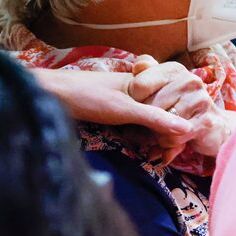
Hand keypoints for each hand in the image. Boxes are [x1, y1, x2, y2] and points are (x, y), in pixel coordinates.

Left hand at [32, 68, 193, 139]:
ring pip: (144, 120)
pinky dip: (136, 134)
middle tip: (165, 153)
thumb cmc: (85, 96)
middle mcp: (132, 89)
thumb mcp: (124, 109)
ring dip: (150, 136)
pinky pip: (131, 124)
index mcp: (140, 82)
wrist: (49, 94)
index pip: (170, 103)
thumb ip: (154, 117)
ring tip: (155, 153)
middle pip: (158, 112)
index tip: (177, 145)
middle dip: (164, 132)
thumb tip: (187, 128)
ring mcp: (120, 99)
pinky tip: (137, 146)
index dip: (177, 124)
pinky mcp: (109, 110)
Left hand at [128, 55, 235, 157]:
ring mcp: (200, 99)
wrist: (213, 126)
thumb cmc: (178, 106)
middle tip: (151, 125)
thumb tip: (137, 65)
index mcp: (174, 69)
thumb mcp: (159, 87)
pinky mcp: (206, 121)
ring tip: (162, 133)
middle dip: (146, 120)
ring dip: (157, 134)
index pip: (140, 85)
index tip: (141, 106)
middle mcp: (190, 80)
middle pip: (150, 106)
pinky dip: (167, 143)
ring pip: (162, 123)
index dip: (135, 101)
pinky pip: (174, 136)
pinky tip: (170, 142)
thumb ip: (145, 73)